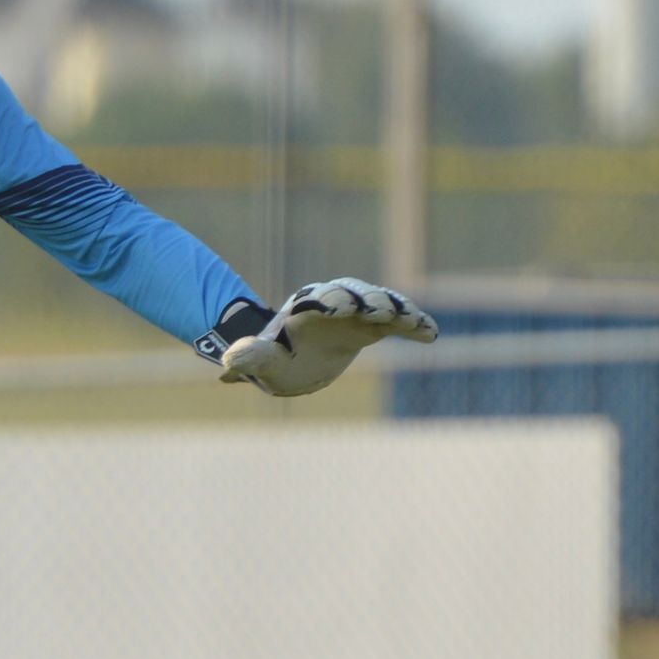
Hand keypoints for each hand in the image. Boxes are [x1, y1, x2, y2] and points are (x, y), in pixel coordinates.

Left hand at [215, 279, 435, 396]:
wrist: (293, 356)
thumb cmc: (274, 358)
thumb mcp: (260, 362)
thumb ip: (248, 359)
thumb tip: (227, 364)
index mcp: (304, 309)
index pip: (319, 298)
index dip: (330, 301)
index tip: (339, 308)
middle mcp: (333, 303)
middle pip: (354, 294)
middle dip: (366, 300)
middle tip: (380, 310)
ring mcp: (357, 312)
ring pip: (379, 303)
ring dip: (395, 309)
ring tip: (412, 320)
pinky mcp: (374, 325)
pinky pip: (396, 322)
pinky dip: (412, 325)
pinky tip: (430, 335)